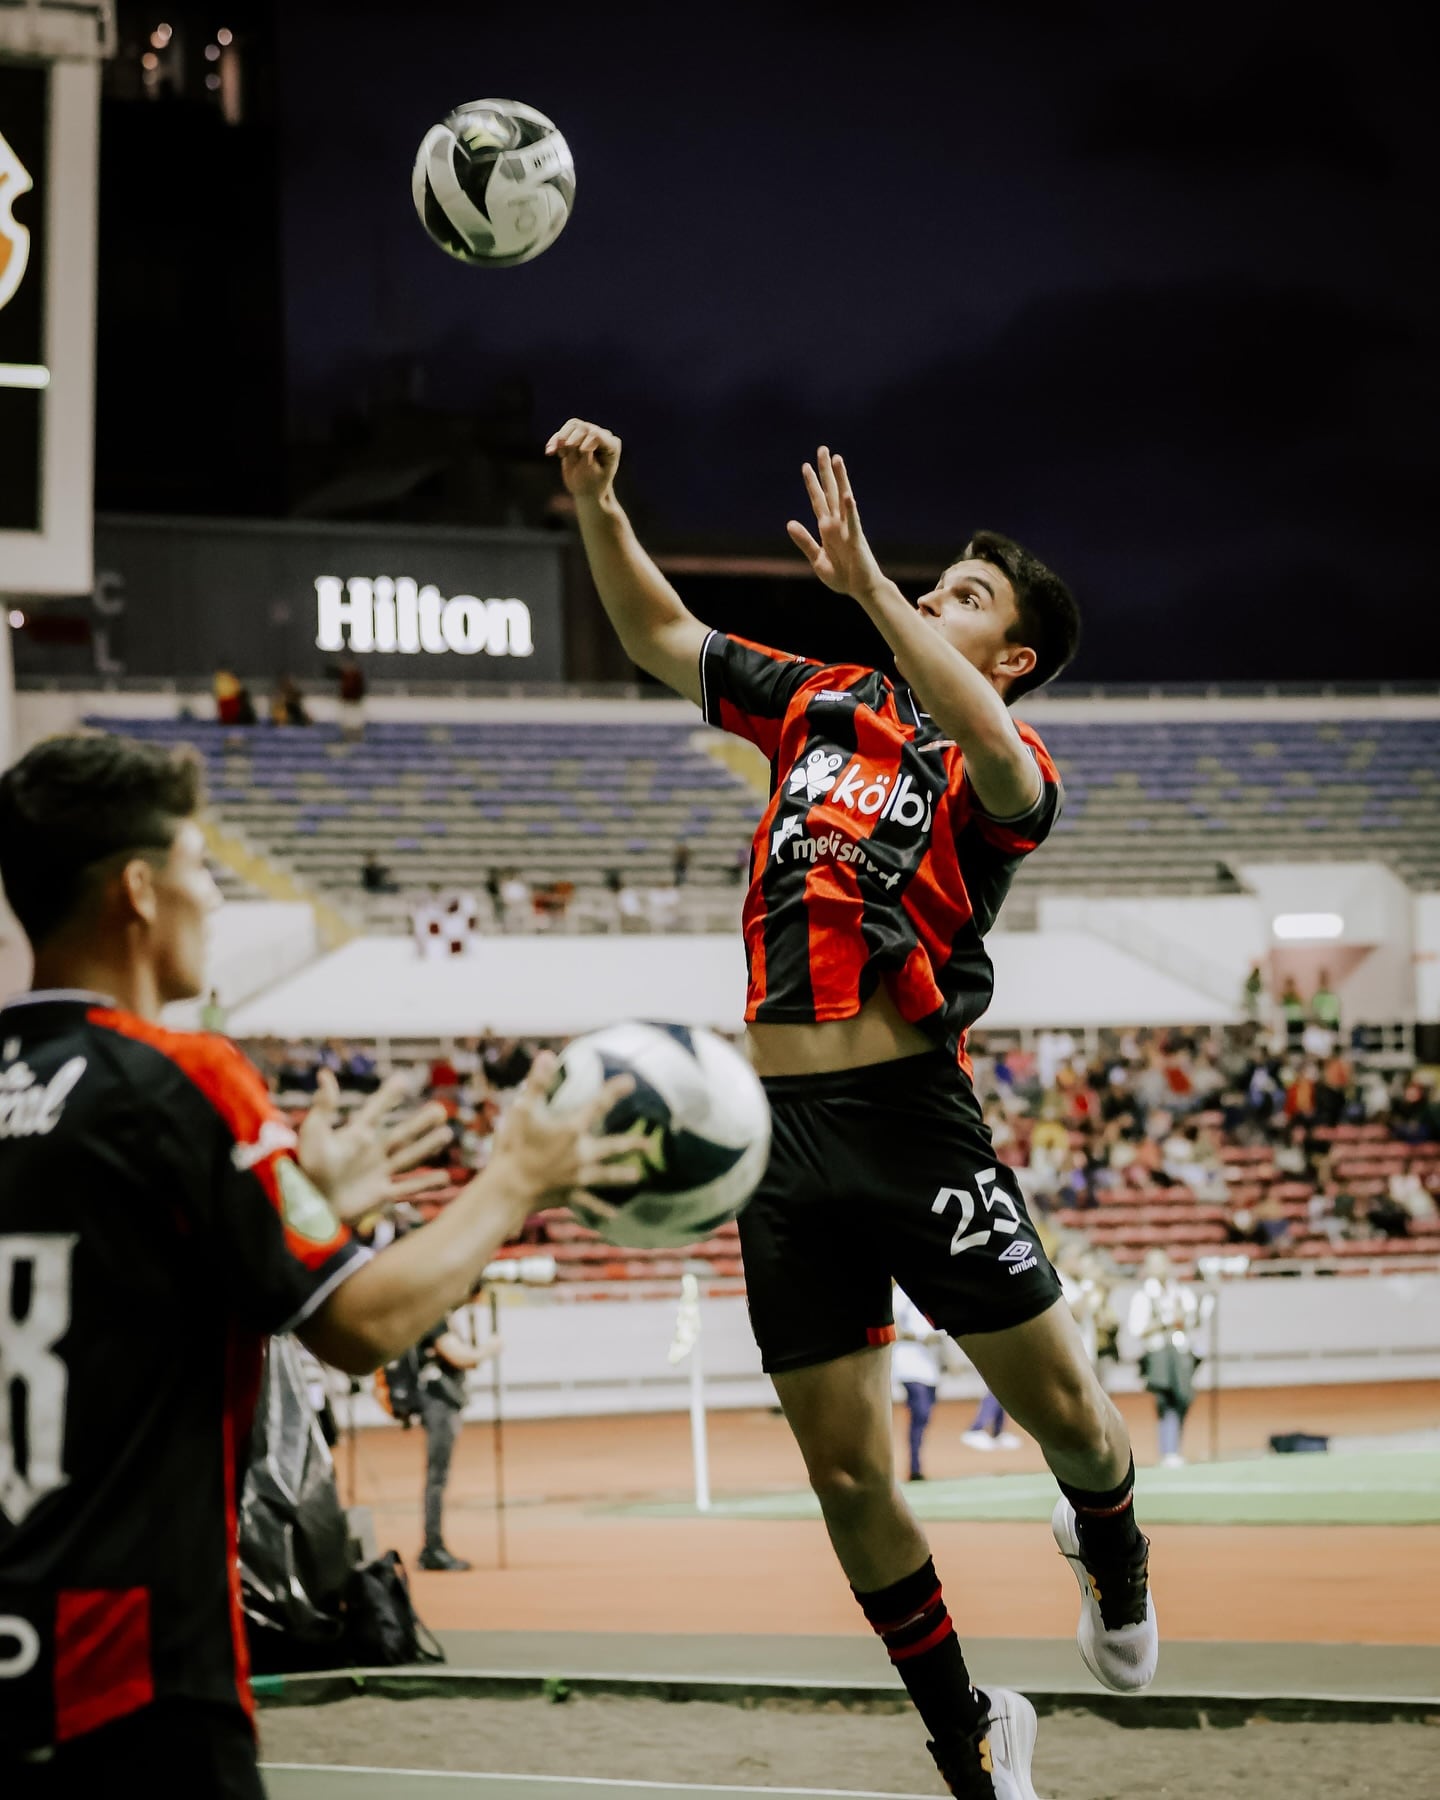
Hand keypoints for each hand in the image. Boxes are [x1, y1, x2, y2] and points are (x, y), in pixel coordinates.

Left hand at [298, 1070, 454, 1226]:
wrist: (308, 1205)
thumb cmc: (308, 1168)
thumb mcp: (314, 1133)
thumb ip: (324, 1106)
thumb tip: (325, 1074)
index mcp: (355, 1135)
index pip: (376, 1111)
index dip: (388, 1096)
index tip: (402, 1080)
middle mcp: (371, 1152)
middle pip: (401, 1134)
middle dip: (421, 1122)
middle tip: (439, 1109)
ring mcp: (378, 1173)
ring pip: (409, 1157)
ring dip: (428, 1147)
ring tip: (447, 1134)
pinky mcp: (380, 1195)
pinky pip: (408, 1188)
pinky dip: (427, 1183)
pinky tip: (446, 1178)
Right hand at [487, 1051, 640, 1218]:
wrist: (508, 1188)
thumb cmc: (514, 1146)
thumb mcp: (522, 1109)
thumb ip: (537, 1083)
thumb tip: (548, 1055)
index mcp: (572, 1130)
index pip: (598, 1106)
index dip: (614, 1092)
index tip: (630, 1082)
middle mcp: (580, 1153)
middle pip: (611, 1147)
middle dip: (630, 1144)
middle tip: (648, 1143)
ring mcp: (577, 1176)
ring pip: (606, 1175)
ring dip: (621, 1175)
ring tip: (637, 1175)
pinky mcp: (569, 1194)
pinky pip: (588, 1202)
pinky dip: (600, 1209)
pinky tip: (613, 1216)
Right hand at [545, 418, 621, 501]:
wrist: (587, 490)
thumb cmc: (592, 484)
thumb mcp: (591, 474)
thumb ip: (584, 456)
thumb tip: (569, 441)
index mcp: (611, 445)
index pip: (595, 435)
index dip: (584, 443)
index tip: (580, 456)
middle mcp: (603, 435)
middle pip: (583, 428)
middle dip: (571, 442)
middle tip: (566, 456)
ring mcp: (589, 434)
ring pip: (572, 425)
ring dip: (560, 438)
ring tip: (554, 452)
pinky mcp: (576, 436)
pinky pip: (563, 432)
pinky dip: (554, 441)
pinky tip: (549, 452)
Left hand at [787, 446, 886, 600]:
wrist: (861, 589)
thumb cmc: (842, 576)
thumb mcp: (817, 560)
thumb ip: (804, 541)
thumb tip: (790, 523)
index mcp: (827, 529)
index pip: (818, 500)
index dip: (812, 483)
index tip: (806, 466)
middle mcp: (837, 524)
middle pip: (830, 492)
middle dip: (826, 471)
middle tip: (823, 450)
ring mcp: (848, 529)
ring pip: (843, 499)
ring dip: (840, 480)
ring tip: (837, 460)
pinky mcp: (856, 540)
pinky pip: (853, 522)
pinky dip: (850, 509)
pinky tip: (848, 495)